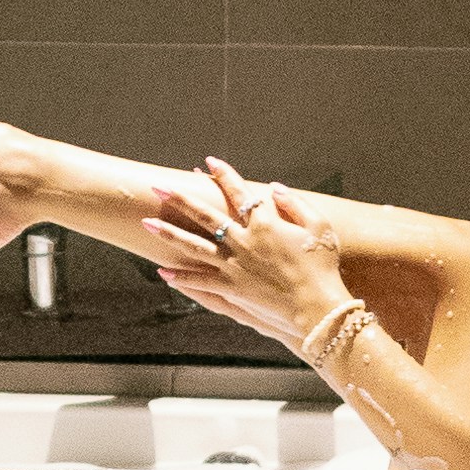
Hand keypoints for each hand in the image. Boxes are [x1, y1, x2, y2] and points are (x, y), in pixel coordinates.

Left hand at [139, 156, 340, 346]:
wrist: (317, 307)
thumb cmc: (323, 267)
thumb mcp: (320, 228)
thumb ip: (296, 204)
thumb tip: (274, 188)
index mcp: (266, 223)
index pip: (239, 192)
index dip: (224, 175)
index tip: (209, 162)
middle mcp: (244, 241)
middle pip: (205, 214)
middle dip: (180, 198)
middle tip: (158, 188)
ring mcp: (234, 265)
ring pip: (194, 245)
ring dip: (168, 233)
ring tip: (147, 223)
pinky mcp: (232, 288)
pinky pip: (201, 281)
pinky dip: (181, 278)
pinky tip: (163, 273)